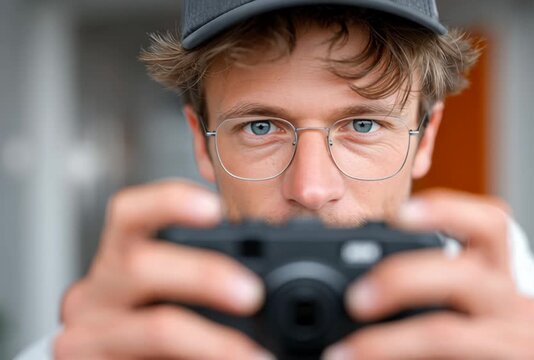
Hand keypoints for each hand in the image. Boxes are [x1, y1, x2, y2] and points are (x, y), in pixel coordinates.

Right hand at [54, 180, 272, 359]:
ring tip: (254, 354)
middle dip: (204, 274)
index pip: (130, 214)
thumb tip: (287, 282)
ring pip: (156, 327)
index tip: (214, 208)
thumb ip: (212, 283)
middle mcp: (96, 293)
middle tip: (253, 294)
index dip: (170, 203)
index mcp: (120, 261)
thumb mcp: (174, 298)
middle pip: (139, 265)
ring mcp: (90, 337)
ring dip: (214, 339)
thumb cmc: (154, 337)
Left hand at [323, 189, 533, 359]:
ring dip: (389, 340)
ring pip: (447, 331)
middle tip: (355, 300)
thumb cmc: (462, 350)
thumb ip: (417, 297)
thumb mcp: (451, 316)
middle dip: (402, 281)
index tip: (400, 214)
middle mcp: (516, 303)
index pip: (489, 225)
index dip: (447, 211)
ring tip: (349, 352)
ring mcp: (519, 342)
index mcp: (496, 277)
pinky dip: (402, 358)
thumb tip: (350, 292)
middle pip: (465, 274)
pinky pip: (449, 356)